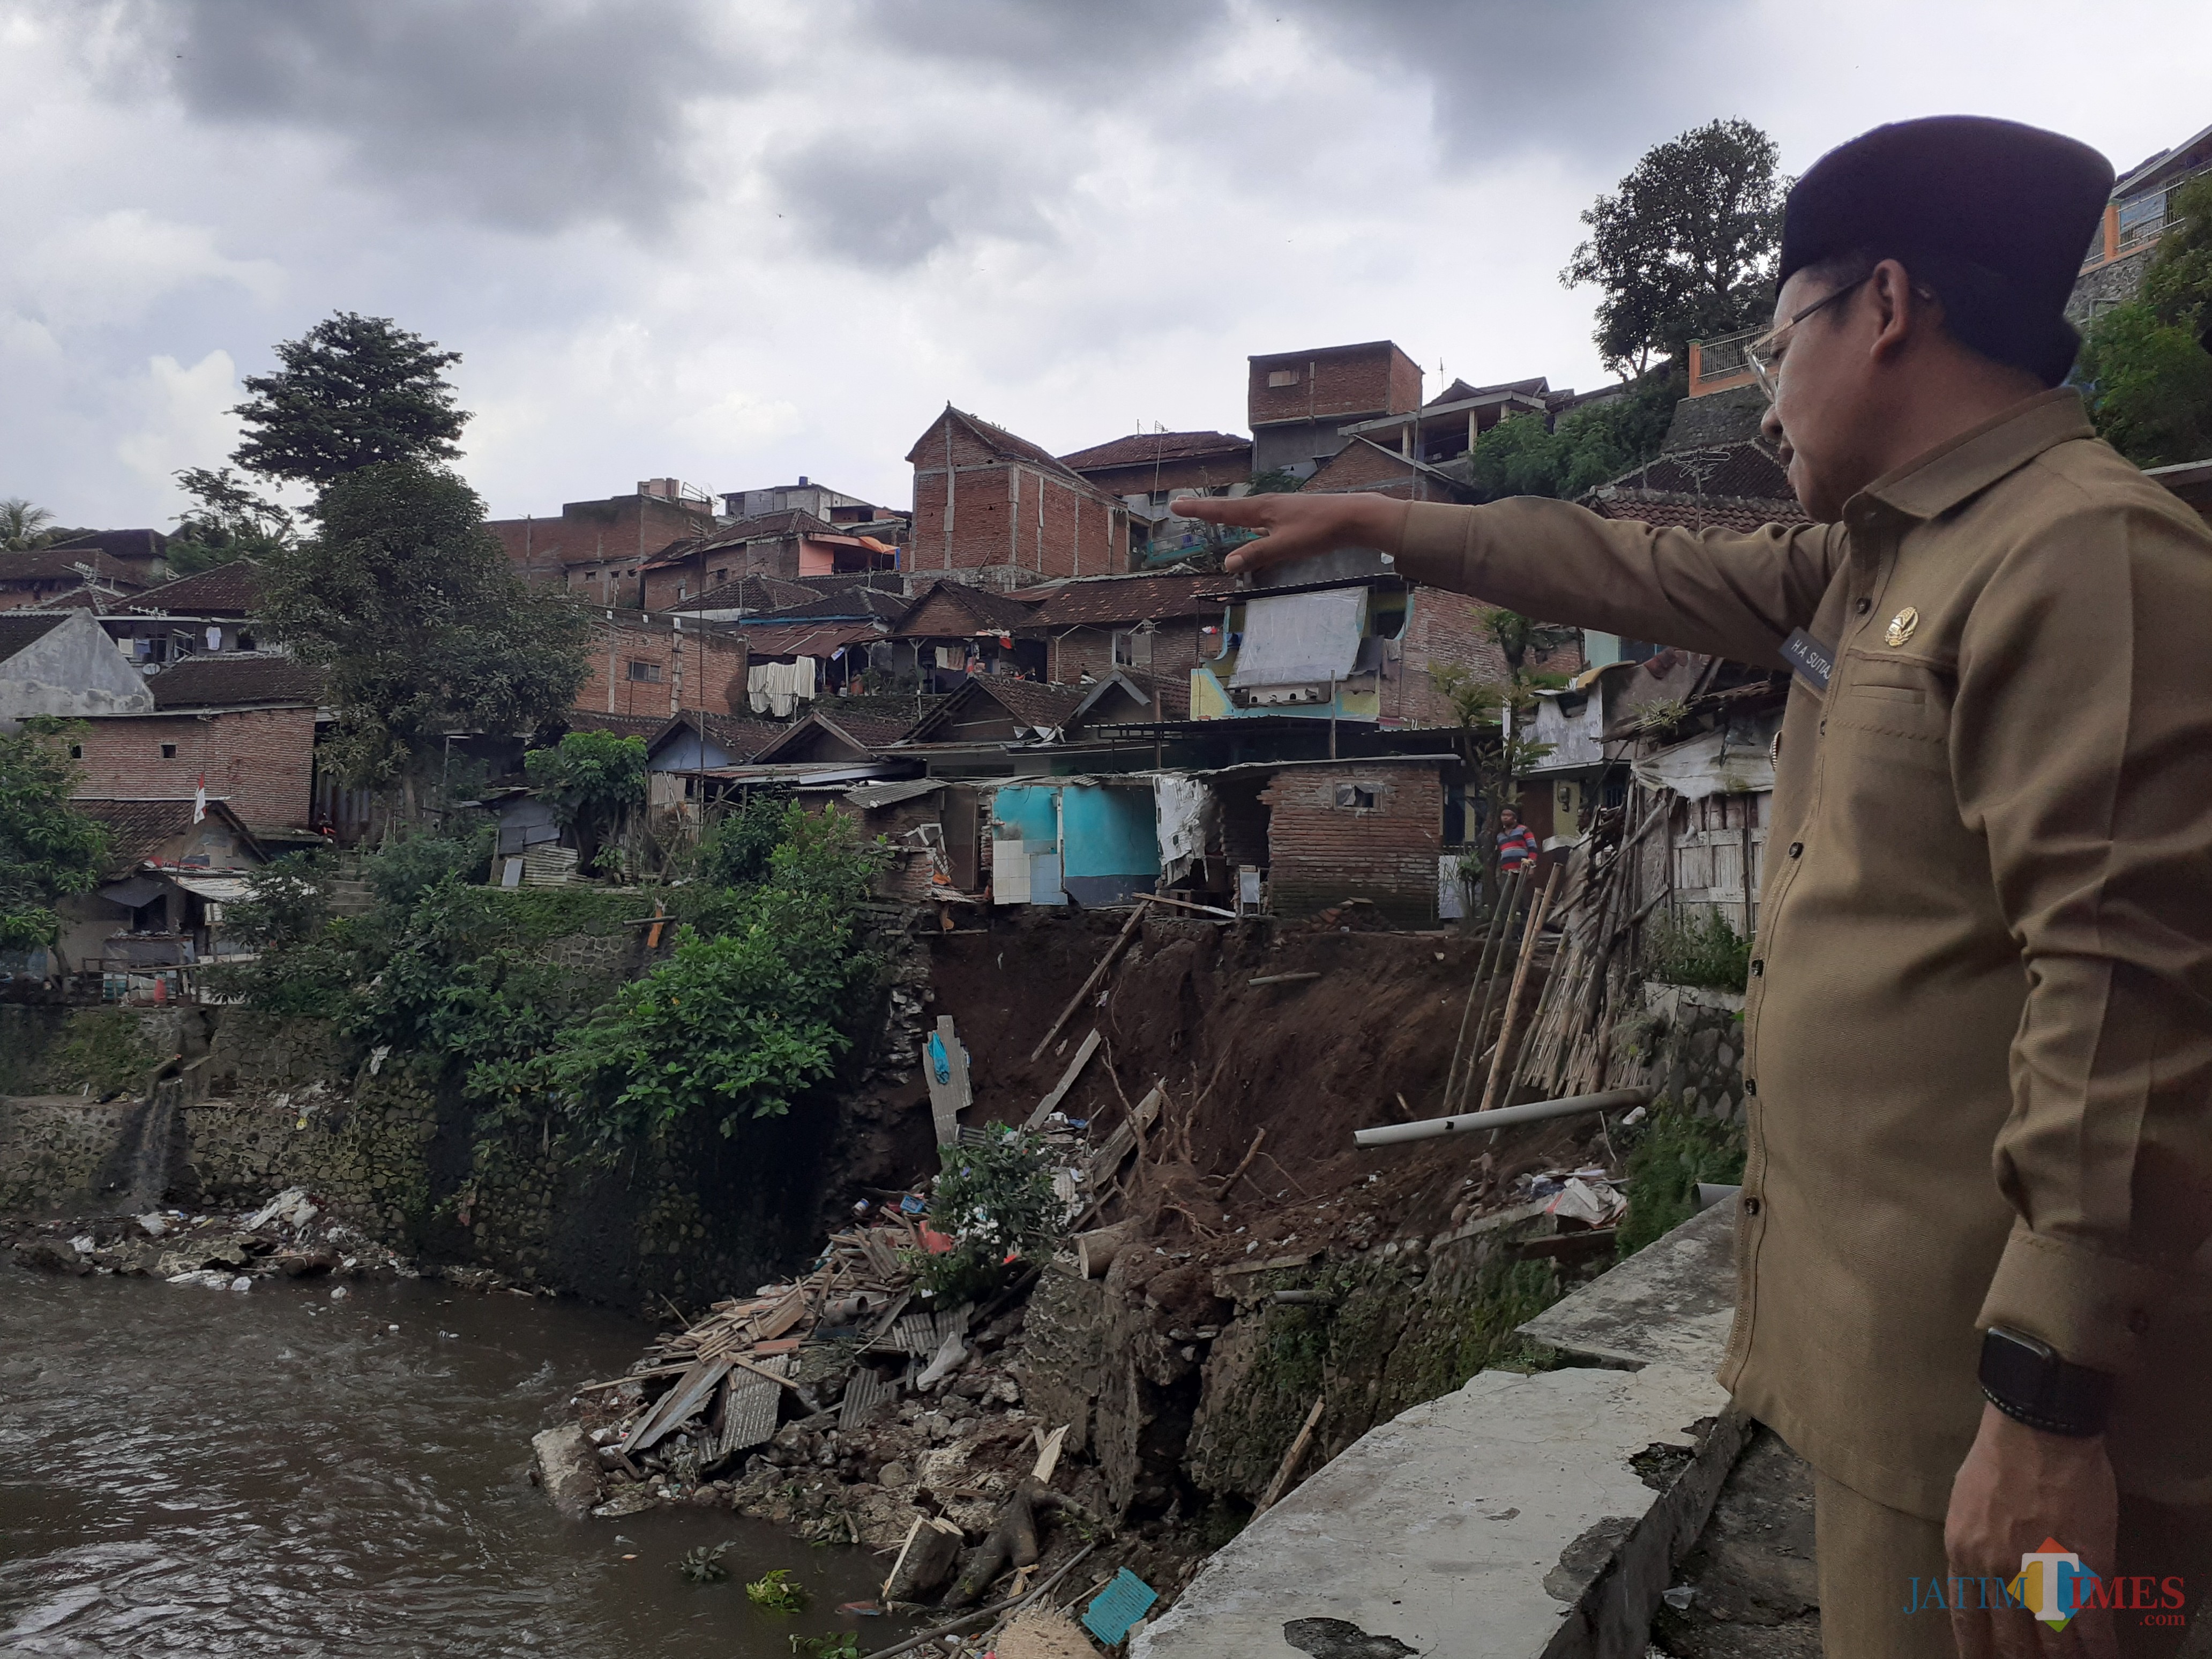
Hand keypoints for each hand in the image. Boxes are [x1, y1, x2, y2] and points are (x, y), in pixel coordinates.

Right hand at [1170, 491, 1405, 575]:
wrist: (1354, 516)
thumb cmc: (1321, 530)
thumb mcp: (1286, 546)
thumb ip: (1257, 554)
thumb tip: (1227, 563)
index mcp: (1262, 509)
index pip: (1223, 510)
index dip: (1198, 509)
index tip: (1175, 504)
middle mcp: (1269, 505)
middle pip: (1231, 507)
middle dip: (1208, 509)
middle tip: (1185, 507)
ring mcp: (1282, 509)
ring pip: (1248, 512)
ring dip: (1228, 514)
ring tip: (1212, 515)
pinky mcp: (1294, 515)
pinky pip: (1263, 519)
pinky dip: (1250, 523)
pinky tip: (1256, 529)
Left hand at [1947, 1403, 2117, 1658]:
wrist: (2039, 1430)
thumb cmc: (1998, 1457)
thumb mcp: (1964, 1504)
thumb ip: (1971, 1545)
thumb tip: (1979, 1576)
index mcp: (1964, 1555)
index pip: (1968, 1621)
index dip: (1977, 1651)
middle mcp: (1998, 1573)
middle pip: (2011, 1639)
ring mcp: (2043, 1574)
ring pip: (2053, 1640)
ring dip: (2061, 1657)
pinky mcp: (2085, 1570)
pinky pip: (2094, 1625)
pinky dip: (2100, 1648)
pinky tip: (2102, 1657)